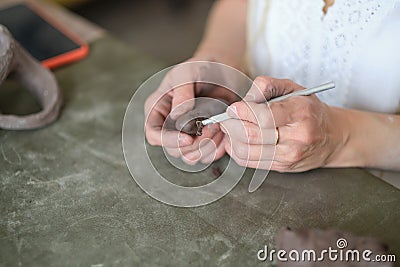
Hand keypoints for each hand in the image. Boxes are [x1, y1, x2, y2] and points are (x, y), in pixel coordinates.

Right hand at [144, 57, 236, 164]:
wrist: (224, 71)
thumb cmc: (201, 68)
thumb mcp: (188, 72)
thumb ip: (182, 92)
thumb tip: (177, 116)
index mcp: (158, 109)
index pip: (153, 133)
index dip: (168, 140)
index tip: (188, 138)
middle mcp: (169, 126)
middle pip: (173, 150)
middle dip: (194, 143)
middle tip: (212, 125)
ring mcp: (186, 135)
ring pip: (190, 156)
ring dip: (207, 146)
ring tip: (219, 125)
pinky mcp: (203, 140)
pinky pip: (208, 155)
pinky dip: (218, 148)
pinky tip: (224, 132)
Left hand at [221, 76, 347, 171]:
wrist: (331, 137)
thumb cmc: (309, 110)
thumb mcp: (294, 88)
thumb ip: (267, 86)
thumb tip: (244, 100)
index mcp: (300, 113)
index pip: (265, 117)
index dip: (243, 112)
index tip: (233, 108)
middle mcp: (297, 137)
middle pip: (251, 135)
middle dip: (231, 125)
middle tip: (226, 118)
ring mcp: (289, 155)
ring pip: (247, 151)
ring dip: (231, 139)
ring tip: (230, 129)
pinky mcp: (282, 167)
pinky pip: (249, 162)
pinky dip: (236, 151)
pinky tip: (236, 141)